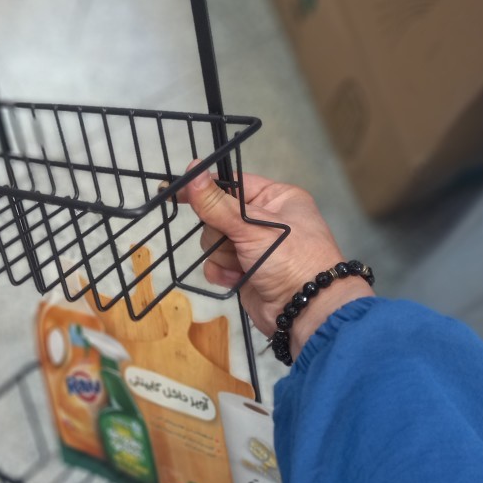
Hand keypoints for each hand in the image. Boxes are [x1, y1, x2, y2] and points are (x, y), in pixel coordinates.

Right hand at [179, 163, 373, 355]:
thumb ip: (217, 203)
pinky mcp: (243, 270)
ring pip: (214, 240)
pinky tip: (237, 278)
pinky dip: (222, 272)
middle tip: (234, 241)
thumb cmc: (290, 259)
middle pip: (217, 214)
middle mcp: (265, 220)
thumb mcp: (253, 227)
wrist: (305, 311)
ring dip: (223, 255)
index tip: (177, 191)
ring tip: (242, 265)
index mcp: (276, 198)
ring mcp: (253, 247)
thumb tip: (192, 171)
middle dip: (221, 232)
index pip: (233, 184)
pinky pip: (216, 263)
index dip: (207, 188)